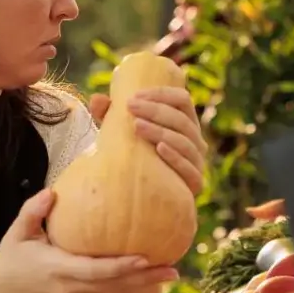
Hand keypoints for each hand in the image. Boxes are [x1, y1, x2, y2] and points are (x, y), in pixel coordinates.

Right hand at [0, 190, 177, 292]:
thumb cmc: (10, 260)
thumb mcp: (16, 232)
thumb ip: (33, 211)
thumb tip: (53, 192)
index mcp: (58, 269)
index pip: (96, 270)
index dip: (122, 266)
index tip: (146, 258)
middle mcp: (72, 288)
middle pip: (115, 286)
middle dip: (145, 279)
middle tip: (174, 269)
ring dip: (144, 285)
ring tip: (171, 273)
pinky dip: (131, 287)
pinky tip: (149, 276)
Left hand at [90, 86, 207, 195]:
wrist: (146, 199)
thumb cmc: (136, 158)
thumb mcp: (122, 135)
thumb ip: (110, 116)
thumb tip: (96, 99)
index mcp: (184, 122)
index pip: (182, 99)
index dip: (161, 94)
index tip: (136, 96)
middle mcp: (195, 140)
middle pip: (181, 118)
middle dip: (155, 110)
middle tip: (131, 107)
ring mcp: (197, 161)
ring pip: (184, 141)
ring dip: (160, 131)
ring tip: (137, 126)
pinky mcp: (195, 183)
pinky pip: (189, 168)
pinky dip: (175, 156)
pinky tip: (159, 149)